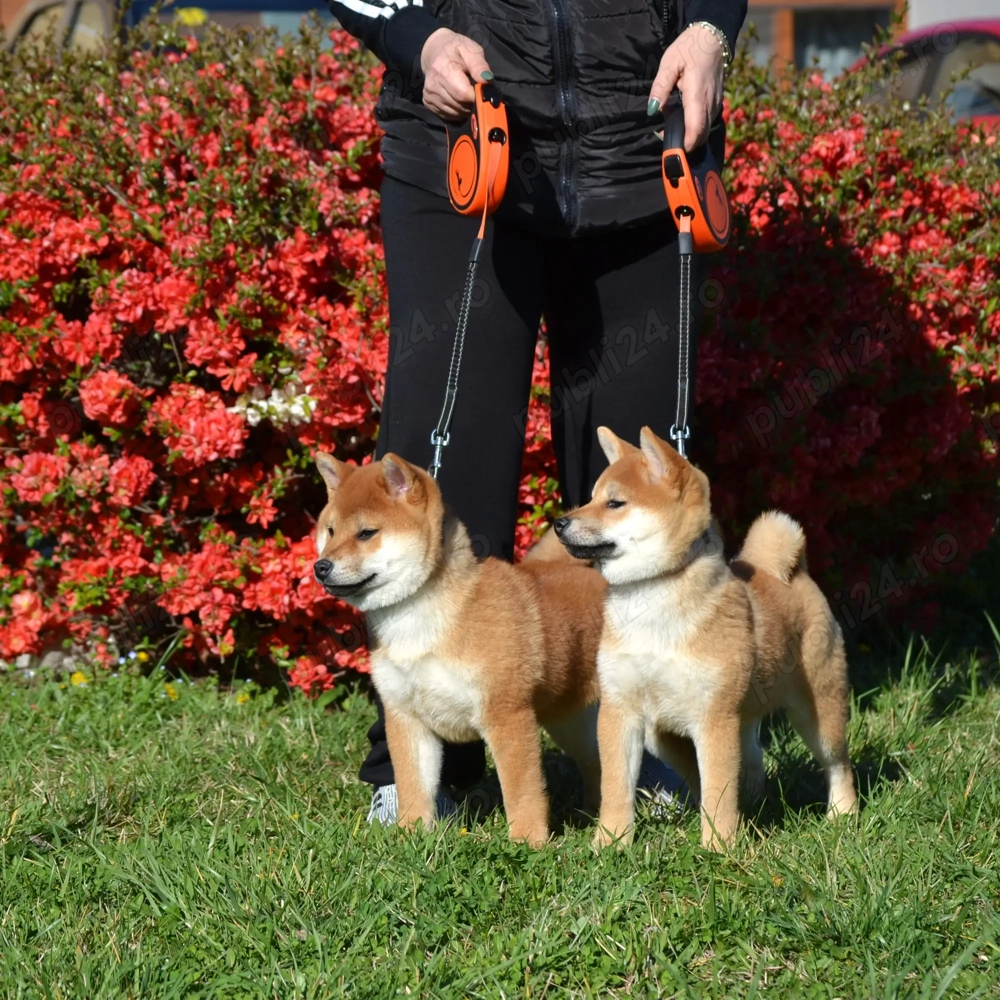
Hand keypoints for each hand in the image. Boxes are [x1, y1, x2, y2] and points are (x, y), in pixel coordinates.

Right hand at [420, 27, 492, 120]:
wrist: (435, 51)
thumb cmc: (456, 49)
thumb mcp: (471, 50)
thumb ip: (479, 66)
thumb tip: (487, 81)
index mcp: (442, 69)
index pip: (464, 95)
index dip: (476, 96)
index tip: (480, 89)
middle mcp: (433, 85)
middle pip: (460, 106)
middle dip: (471, 102)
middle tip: (474, 90)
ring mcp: (429, 96)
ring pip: (455, 113)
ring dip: (465, 107)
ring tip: (465, 92)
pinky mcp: (428, 104)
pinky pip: (449, 115)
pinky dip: (456, 110)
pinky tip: (456, 97)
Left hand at [648, 23, 725, 150]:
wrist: (713, 36)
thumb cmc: (689, 48)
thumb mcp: (669, 64)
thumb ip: (660, 88)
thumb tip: (652, 110)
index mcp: (697, 97)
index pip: (695, 132)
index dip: (685, 146)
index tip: (671, 151)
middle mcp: (710, 104)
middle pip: (701, 137)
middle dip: (685, 144)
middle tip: (667, 140)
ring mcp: (716, 104)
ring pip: (704, 130)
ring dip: (688, 134)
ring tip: (671, 125)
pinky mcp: (717, 103)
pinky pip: (706, 121)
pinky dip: (694, 125)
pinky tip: (680, 115)